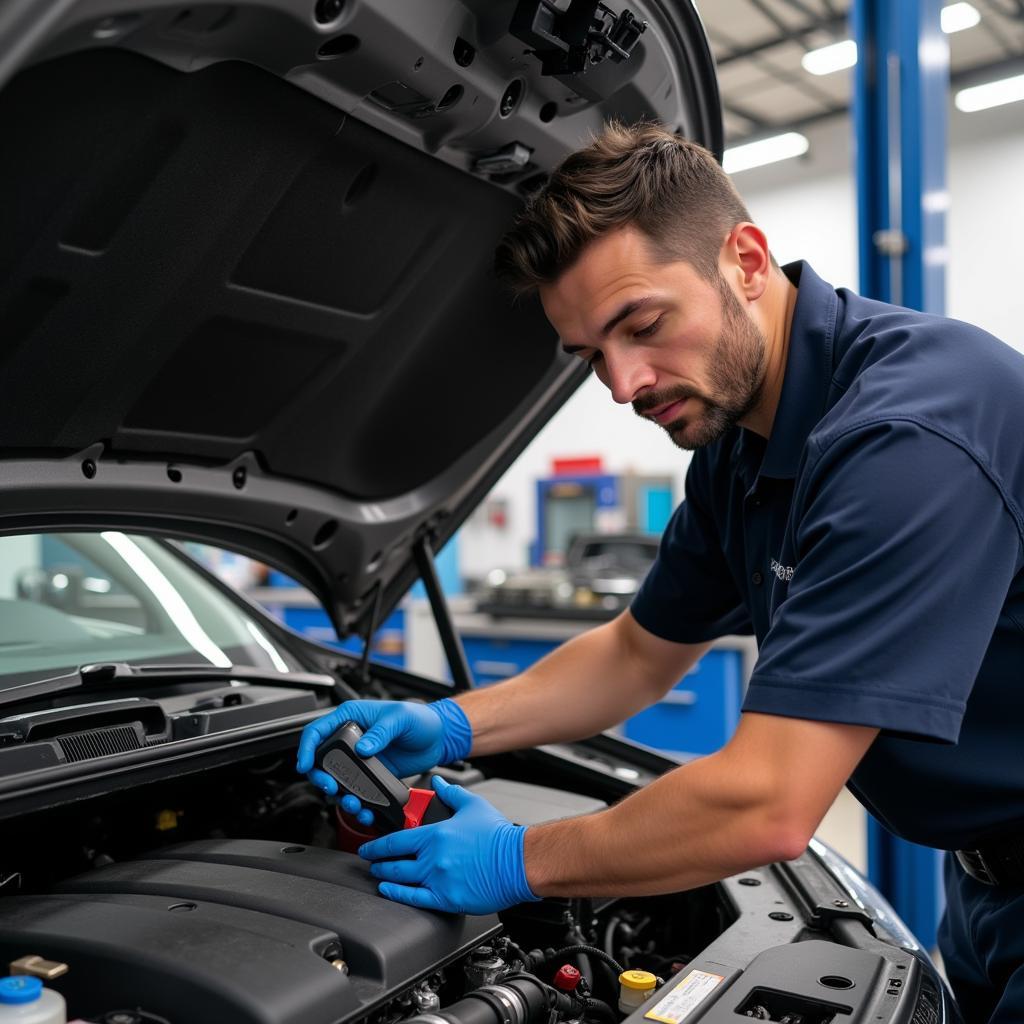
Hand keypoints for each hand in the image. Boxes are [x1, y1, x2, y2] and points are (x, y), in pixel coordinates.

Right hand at [295, 699, 471, 822]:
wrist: (438, 737)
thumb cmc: (420, 718)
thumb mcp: (400, 718)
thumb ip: (381, 732)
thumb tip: (364, 748)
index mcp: (352, 718)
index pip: (318, 731)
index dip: (306, 748)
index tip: (304, 765)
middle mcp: (351, 739)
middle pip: (321, 761)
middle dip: (321, 778)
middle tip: (331, 788)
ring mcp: (359, 759)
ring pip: (338, 781)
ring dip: (340, 796)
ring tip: (353, 804)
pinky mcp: (370, 776)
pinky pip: (356, 792)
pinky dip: (358, 803)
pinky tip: (365, 810)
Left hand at [359, 776, 538, 913]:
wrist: (517, 861)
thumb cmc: (498, 835)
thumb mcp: (473, 805)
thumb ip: (451, 793)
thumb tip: (437, 782)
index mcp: (436, 834)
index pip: (396, 840)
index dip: (377, 844)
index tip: (368, 846)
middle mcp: (432, 858)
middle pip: (394, 862)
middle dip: (378, 862)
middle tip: (371, 862)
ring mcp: (438, 880)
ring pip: (400, 880)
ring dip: (385, 876)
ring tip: (378, 875)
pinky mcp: (446, 899)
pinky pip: (414, 899)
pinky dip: (397, 894)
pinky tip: (389, 891)